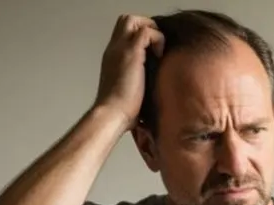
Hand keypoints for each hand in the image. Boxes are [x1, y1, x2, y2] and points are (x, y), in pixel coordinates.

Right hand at [93, 14, 164, 131]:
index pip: (124, 33)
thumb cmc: (122, 110)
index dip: (140, 36)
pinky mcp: (130, 53)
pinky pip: (146, 31)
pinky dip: (157, 39)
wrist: (113, 114)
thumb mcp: (129, 91)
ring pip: (134, 20)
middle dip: (146, 27)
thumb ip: (137, 81)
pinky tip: (160, 57)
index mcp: (113, 57)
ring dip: (152, 31)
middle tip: (157, 47)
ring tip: (158, 51)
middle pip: (127, 21)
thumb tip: (153, 87)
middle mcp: (114, 49)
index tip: (154, 52)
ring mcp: (120, 49)